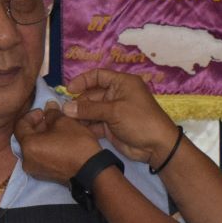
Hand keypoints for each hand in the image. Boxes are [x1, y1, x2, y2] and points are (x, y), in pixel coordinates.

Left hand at [15, 102, 103, 182]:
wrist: (91, 171)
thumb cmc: (76, 144)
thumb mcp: (64, 122)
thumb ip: (52, 113)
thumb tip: (49, 106)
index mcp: (28, 146)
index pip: (20, 126)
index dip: (31, 115)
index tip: (44, 111)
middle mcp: (27, 161)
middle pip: (26, 138)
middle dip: (37, 126)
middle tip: (50, 119)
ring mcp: (35, 170)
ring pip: (34, 149)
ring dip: (42, 137)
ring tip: (56, 130)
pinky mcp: (45, 176)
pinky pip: (40, 158)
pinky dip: (45, 148)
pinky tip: (58, 142)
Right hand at [63, 71, 179, 165]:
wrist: (156, 146)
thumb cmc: (139, 121)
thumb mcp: (114, 111)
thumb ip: (89, 109)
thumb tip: (66, 108)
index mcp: (122, 83)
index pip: (98, 76)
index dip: (83, 81)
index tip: (69, 90)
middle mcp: (117, 95)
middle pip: (92, 94)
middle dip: (79, 102)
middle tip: (65, 111)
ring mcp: (113, 111)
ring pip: (91, 110)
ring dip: (80, 115)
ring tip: (67, 121)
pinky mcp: (110, 126)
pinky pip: (94, 123)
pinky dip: (85, 126)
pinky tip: (75, 129)